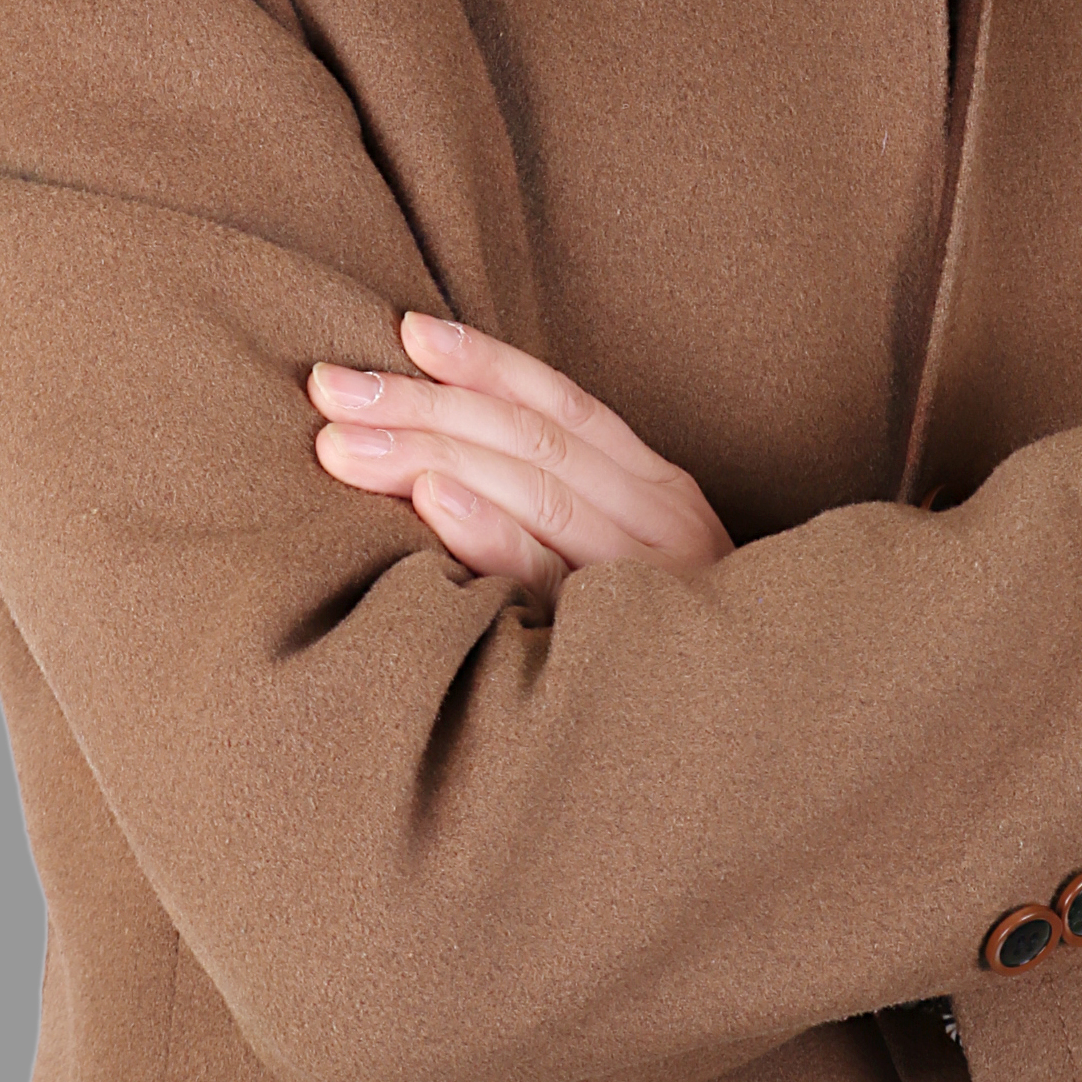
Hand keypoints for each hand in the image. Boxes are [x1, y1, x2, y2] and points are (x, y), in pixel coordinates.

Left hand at [310, 314, 733, 610]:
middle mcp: (661, 520)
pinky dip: (490, 529)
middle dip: (425, 406)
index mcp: (658, 490)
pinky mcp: (621, 644)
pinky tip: (432, 500)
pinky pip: (545, 576)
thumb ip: (562, 501)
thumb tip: (440, 450)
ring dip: (432, 453)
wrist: (749, 750)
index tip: (405, 331)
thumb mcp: (629, 555)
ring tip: (347, 442)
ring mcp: (645, 579)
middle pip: (531, 440)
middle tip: (331, 389)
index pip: (562, 405)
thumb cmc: (656, 647)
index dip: (485, 363)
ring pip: (535, 490)